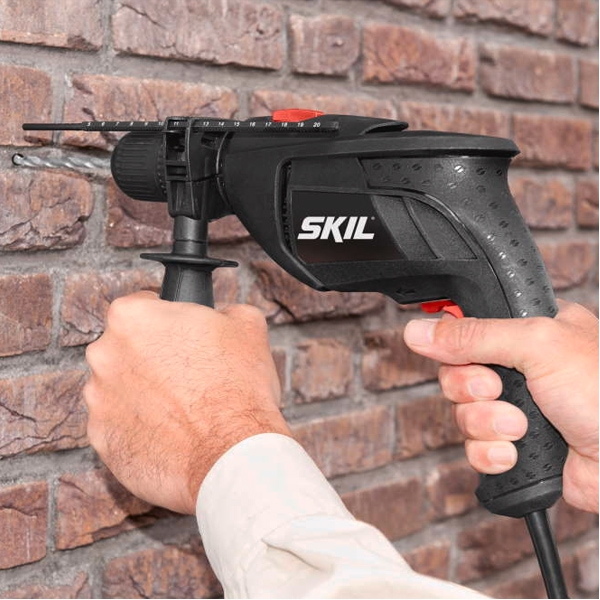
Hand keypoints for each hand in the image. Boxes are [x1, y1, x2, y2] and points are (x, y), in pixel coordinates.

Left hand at [84, 291, 290, 513]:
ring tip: (184, 409)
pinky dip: (140, 428)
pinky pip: (119, 426)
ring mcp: (98, 400)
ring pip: (120, 388)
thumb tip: (221, 316)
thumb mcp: (248, 327)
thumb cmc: (238, 389)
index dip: (167, 320)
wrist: (231, 455)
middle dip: (152, 357)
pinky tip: (172, 433)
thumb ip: (224, 311)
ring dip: (144, 394)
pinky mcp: (101, 440)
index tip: (182, 336)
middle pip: (126, 348)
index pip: (141, 306)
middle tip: (189, 374)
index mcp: (132, 318)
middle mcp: (104, 355)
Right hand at [403, 300, 597, 513]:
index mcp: (528, 332)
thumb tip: (418, 331)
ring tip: (520, 427)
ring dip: (486, 424)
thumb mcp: (538, 345)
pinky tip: (515, 453)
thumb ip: (475, 334)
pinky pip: (475, 449)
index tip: (458, 351)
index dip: (453, 341)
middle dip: (472, 388)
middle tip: (498, 388)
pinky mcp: (514, 447)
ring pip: (462, 414)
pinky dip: (491, 454)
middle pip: (455, 373)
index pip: (466, 327)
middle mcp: (518, 368)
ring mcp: (515, 409)